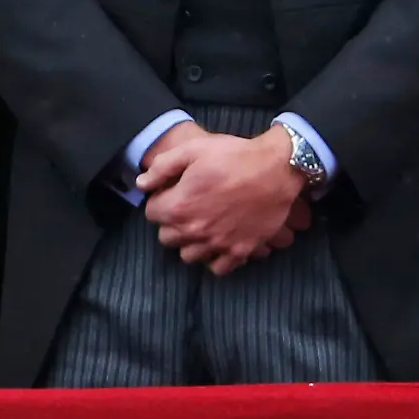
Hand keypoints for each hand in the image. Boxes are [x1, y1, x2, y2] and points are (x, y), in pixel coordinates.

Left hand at [137, 128, 305, 275]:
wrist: (276, 169)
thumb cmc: (233, 156)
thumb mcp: (192, 150)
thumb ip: (162, 168)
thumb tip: (142, 184)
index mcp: (179, 206)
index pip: (152, 214)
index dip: (160, 200)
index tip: (172, 192)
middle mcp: (196, 231)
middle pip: (167, 238)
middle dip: (172, 222)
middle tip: (186, 207)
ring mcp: (219, 244)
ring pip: (189, 256)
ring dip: (190, 242)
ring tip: (201, 224)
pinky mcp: (241, 251)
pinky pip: (217, 268)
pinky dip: (214, 258)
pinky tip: (218, 240)